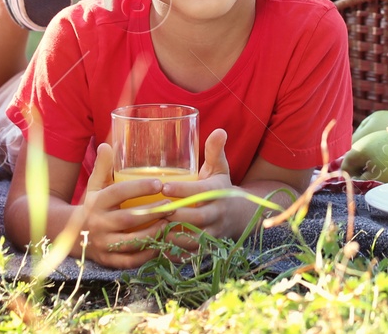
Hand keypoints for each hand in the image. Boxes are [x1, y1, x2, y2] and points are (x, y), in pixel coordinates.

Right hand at [65, 143, 176, 268]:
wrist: (69, 236)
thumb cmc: (91, 206)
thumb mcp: (94, 186)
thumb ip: (103, 167)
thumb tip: (106, 144)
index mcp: (96, 202)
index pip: (118, 192)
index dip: (139, 188)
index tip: (160, 183)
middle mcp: (98, 223)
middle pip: (127, 219)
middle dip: (151, 213)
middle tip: (172, 206)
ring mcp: (103, 244)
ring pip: (130, 242)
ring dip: (152, 234)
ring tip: (169, 224)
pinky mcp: (107, 261)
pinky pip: (128, 261)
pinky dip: (145, 256)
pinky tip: (160, 246)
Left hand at [157, 129, 244, 248]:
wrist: (239, 217)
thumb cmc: (220, 188)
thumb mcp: (220, 169)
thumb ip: (215, 151)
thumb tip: (219, 130)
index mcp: (217, 194)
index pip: (200, 192)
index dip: (182, 190)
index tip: (163, 185)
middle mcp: (216, 216)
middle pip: (194, 219)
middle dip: (172, 215)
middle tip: (150, 210)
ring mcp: (211, 235)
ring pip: (191, 240)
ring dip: (170, 237)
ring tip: (148, 230)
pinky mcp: (205, 249)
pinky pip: (188, 255)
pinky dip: (172, 254)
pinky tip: (155, 249)